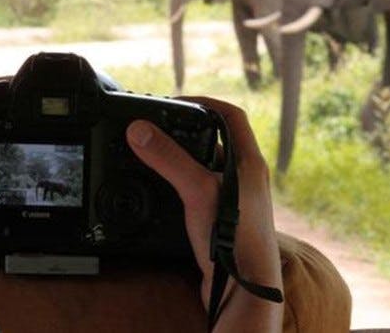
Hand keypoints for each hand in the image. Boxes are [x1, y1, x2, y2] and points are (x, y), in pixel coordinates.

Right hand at [126, 97, 282, 330]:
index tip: (176, 102)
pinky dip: (182, 185)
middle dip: (188, 131)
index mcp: (249, 161)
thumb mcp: (197, 190)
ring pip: (208, 167)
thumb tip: (140, 130)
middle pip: (217, 140)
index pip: (231, 115)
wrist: (244, 287)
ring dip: (183, 159)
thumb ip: (169, 159)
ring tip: (156, 156)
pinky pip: (201, 191)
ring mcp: (236, 200)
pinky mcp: (224, 220)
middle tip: (160, 129)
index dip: (204, 102)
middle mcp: (246, 178)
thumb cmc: (235, 238)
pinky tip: (165, 191)